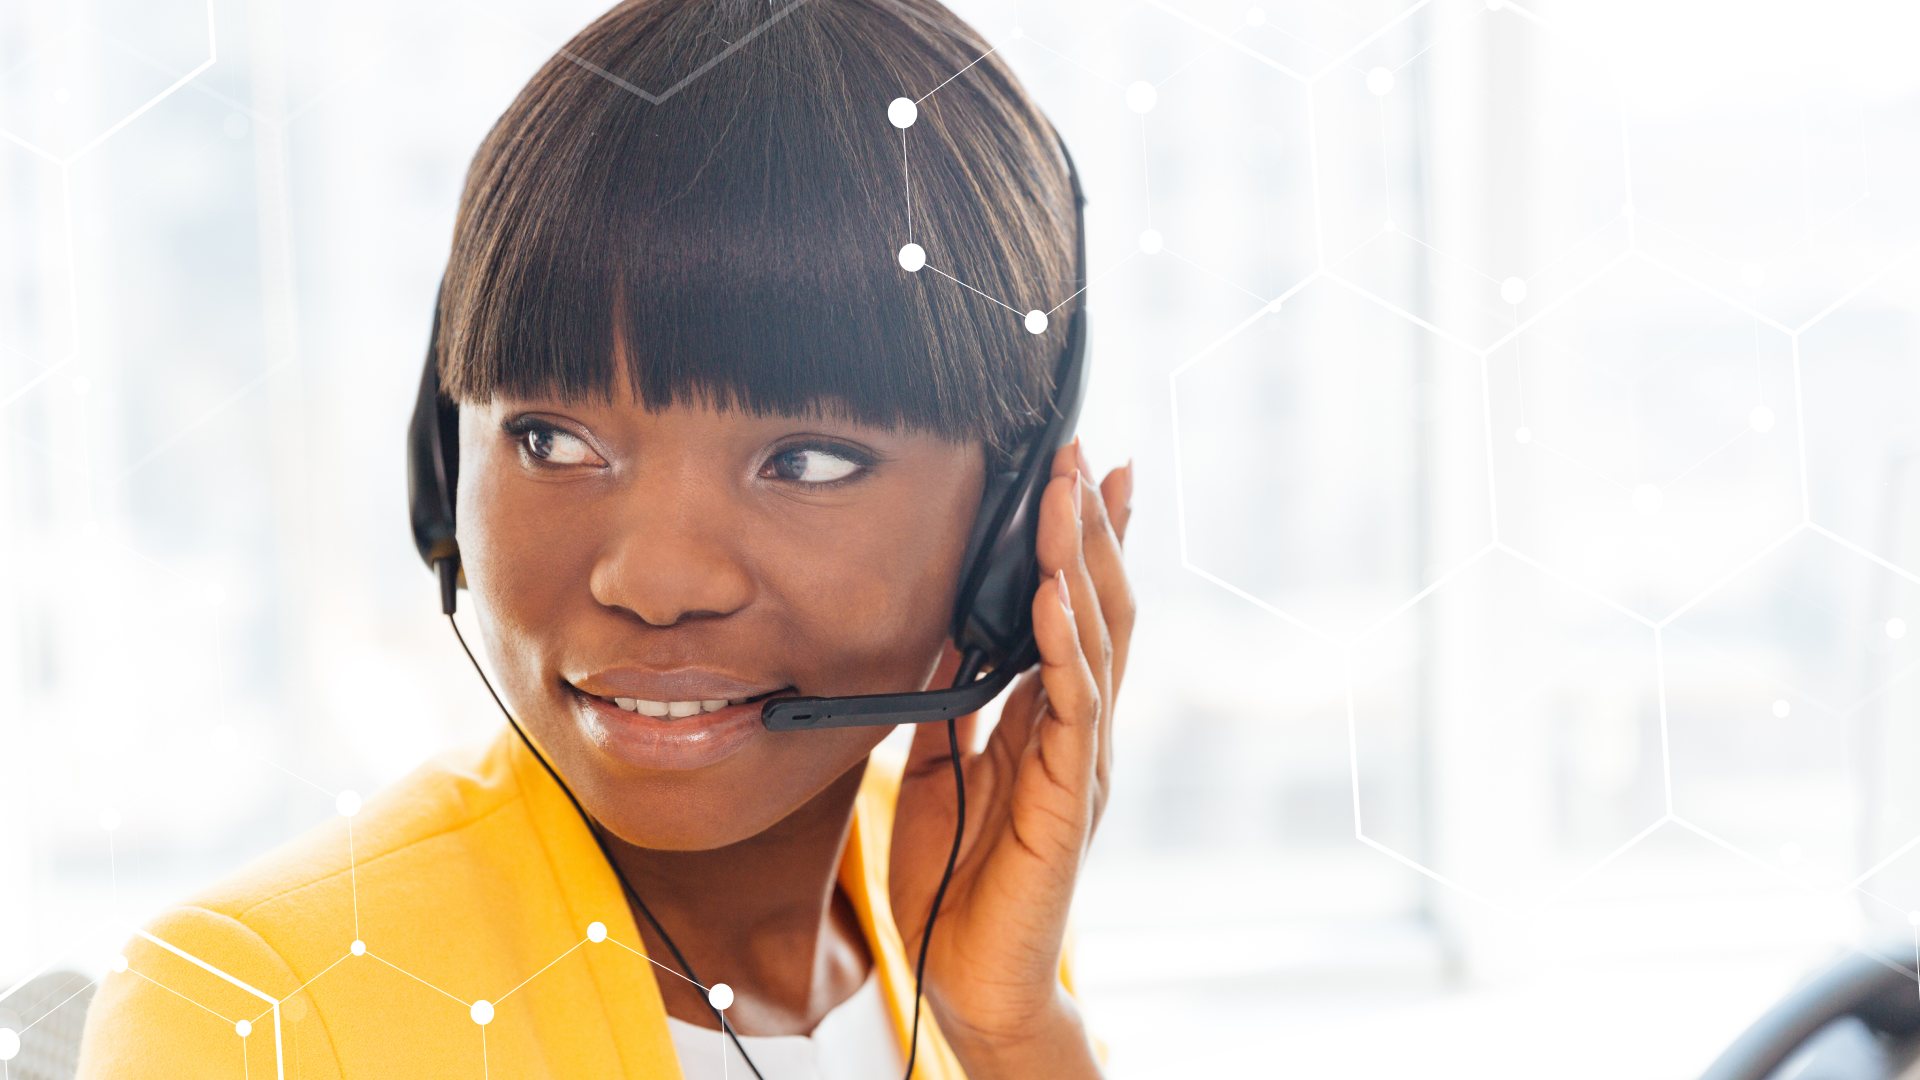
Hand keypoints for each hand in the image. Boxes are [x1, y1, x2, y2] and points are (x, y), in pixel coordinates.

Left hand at [891, 440, 1133, 1077]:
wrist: (971, 974)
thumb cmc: (960, 878)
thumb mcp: (940, 765)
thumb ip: (950, 699)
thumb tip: (940, 624)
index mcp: (1051, 722)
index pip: (1078, 613)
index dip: (1088, 545)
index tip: (1087, 475)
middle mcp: (1080, 731)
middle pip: (1100, 609)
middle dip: (1093, 529)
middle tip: (1085, 456)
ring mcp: (1084, 760)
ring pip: (1095, 641)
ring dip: (1080, 563)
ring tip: (1069, 497)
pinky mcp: (1071, 795)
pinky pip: (1074, 706)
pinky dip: (1064, 646)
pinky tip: (1052, 596)